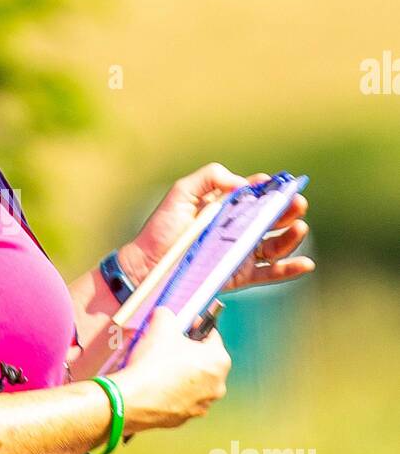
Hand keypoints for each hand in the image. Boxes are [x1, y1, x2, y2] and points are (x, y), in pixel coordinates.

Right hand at [115, 306, 231, 431]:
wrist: (133, 399)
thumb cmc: (152, 366)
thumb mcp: (161, 325)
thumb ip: (167, 314)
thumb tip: (164, 314)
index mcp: (218, 361)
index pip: (212, 334)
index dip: (195, 326)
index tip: (185, 325)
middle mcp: (216, 385)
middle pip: (205, 360)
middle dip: (189, 351)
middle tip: (170, 345)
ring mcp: (202, 404)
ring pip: (194, 381)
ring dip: (182, 372)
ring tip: (160, 365)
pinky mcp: (186, 417)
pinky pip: (182, 397)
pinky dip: (173, 390)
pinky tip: (156, 383)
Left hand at [118, 162, 313, 291]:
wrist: (149, 265)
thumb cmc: (163, 228)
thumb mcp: (182, 193)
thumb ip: (210, 178)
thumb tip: (243, 183)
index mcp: (227, 207)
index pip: (257, 196)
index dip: (271, 189)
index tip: (280, 184)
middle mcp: (238, 230)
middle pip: (272, 219)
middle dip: (288, 209)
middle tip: (298, 202)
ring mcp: (241, 253)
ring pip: (276, 245)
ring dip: (293, 236)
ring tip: (300, 227)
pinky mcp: (240, 275)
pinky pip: (271, 273)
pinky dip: (290, 270)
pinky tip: (305, 263)